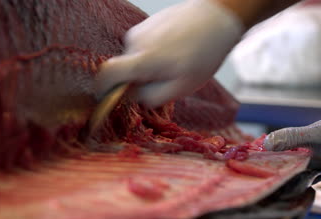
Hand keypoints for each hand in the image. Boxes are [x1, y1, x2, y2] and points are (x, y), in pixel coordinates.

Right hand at [97, 0, 242, 107]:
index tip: (106, 97)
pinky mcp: (148, 22)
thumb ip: (150, 96)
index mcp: (141, 60)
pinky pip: (143, 45)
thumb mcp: (181, 87)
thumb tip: (131, 97)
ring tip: (176, 62)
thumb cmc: (204, 54)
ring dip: (149, 65)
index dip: (102, 89)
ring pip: (135, 57)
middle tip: (166, 80)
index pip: (106, 74)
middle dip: (138, 79)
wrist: (218, 18)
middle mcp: (134, 41)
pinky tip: (177, 49)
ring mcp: (141, 29)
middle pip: (124, 69)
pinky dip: (155, 52)